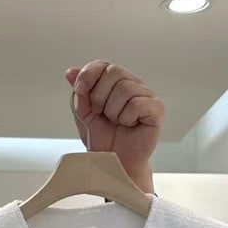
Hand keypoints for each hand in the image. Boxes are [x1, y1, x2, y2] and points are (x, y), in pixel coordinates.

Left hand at [67, 62, 163, 190]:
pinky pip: (137, 103)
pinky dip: (127, 117)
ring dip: (113, 111)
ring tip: (117, 123)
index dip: (89, 74)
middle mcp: (133, 85)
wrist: (114, 162)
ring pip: (125, 88)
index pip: (103, 65)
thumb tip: (70, 71)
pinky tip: (130, 125)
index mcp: (115, 83)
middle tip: (102, 115)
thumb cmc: (103, 139)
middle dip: (99, 96)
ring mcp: (147, 96)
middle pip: (114, 72)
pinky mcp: (157, 109)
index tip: (79, 90)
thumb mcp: (84, 113)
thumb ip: (80, 92)